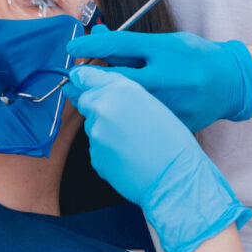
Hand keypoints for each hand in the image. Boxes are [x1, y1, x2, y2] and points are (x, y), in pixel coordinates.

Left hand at [66, 66, 251, 251]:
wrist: (175, 175)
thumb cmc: (172, 139)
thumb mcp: (150, 102)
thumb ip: (123, 94)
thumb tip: (103, 93)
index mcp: (120, 88)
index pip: (86, 76)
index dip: (81, 78)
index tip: (77, 79)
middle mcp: (103, 106)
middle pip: (85, 101)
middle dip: (95, 106)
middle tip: (120, 120)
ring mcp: (96, 132)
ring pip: (92, 126)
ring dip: (105, 130)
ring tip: (132, 142)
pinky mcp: (95, 155)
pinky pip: (97, 148)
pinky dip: (108, 151)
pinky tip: (129, 156)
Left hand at [67, 27, 251, 131]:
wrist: (231, 84)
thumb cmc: (195, 57)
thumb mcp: (167, 41)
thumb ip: (131, 44)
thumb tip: (95, 36)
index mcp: (167, 50)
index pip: (118, 45)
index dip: (89, 46)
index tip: (71, 48)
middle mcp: (169, 76)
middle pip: (114, 79)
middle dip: (88, 80)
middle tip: (73, 80)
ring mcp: (172, 104)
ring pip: (123, 106)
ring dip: (102, 103)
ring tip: (96, 99)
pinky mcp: (174, 125)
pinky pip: (139, 125)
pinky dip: (123, 122)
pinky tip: (122, 119)